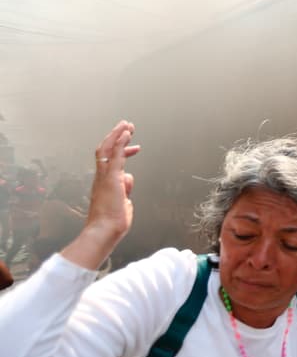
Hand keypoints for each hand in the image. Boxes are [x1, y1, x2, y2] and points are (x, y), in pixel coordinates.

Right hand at [62, 121, 139, 269]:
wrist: (104, 232)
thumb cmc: (112, 224)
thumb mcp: (123, 206)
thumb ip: (125, 196)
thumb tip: (128, 189)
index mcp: (104, 184)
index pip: (111, 162)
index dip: (122, 152)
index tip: (134, 147)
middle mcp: (102, 178)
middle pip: (106, 151)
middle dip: (117, 137)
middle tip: (127, 126)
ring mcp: (105, 177)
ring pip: (108, 149)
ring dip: (118, 134)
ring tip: (128, 124)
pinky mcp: (111, 179)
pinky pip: (115, 156)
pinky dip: (120, 142)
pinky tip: (127, 133)